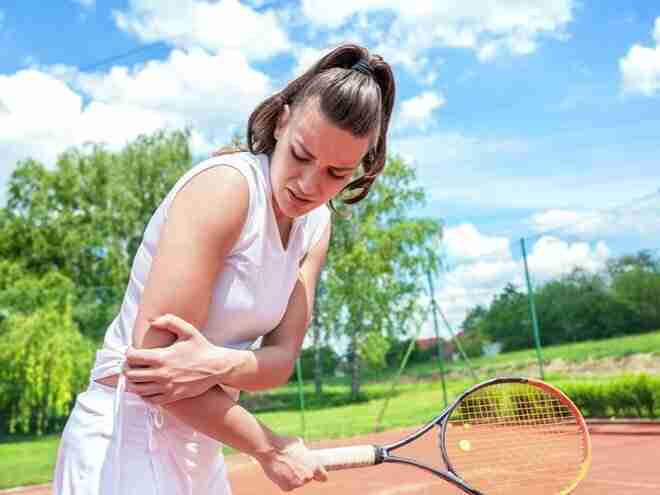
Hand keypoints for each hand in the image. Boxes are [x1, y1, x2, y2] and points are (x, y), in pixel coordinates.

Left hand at [123, 314, 241, 404]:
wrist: (216, 368)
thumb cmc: (201, 348)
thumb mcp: (188, 330)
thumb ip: (170, 321)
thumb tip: (152, 321)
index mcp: (162, 357)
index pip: (133, 357)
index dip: (128, 352)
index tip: (131, 350)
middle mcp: (161, 374)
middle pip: (131, 375)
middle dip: (127, 368)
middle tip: (130, 364)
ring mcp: (166, 387)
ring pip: (137, 389)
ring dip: (132, 382)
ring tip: (136, 375)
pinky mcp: (172, 396)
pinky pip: (149, 399)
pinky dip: (143, 394)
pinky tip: (147, 386)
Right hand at [255, 436, 327, 491]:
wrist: (270, 450)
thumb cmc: (285, 444)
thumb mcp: (300, 445)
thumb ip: (306, 454)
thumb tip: (306, 455)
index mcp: (314, 466)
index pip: (323, 476)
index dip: (320, 475)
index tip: (318, 474)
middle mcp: (308, 477)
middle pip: (308, 477)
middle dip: (303, 472)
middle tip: (294, 464)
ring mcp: (298, 483)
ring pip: (297, 481)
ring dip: (293, 476)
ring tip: (285, 465)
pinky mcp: (287, 488)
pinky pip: (288, 484)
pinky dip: (285, 479)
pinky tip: (280, 470)